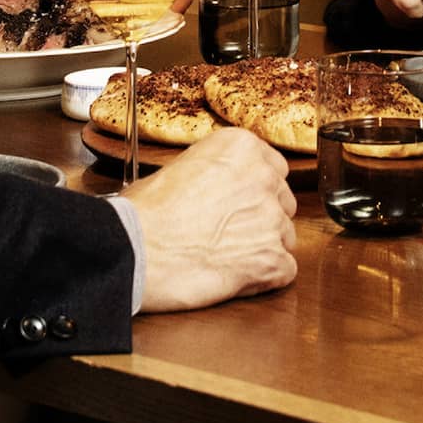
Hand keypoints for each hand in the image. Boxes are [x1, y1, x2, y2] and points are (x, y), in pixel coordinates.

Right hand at [126, 128, 297, 311]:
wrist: (137, 249)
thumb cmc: (146, 211)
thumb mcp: (180, 166)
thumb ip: (216, 170)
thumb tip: (222, 185)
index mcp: (241, 146)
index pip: (273, 166)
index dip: (255, 188)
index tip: (240, 200)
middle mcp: (263, 177)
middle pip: (283, 200)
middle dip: (262, 216)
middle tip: (231, 230)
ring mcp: (272, 219)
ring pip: (285, 235)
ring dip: (263, 245)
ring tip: (227, 254)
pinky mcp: (273, 260)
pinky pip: (285, 268)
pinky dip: (266, 276)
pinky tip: (236, 274)